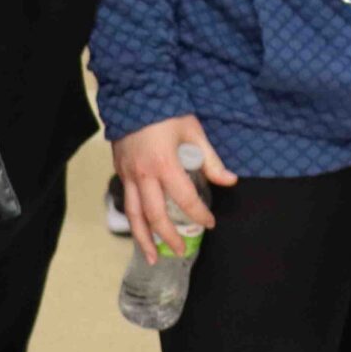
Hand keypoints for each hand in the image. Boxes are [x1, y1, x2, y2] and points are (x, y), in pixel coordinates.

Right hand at [110, 116, 236, 261]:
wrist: (135, 94)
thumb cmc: (167, 111)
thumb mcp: (193, 132)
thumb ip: (210, 160)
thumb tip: (230, 181)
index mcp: (165, 164)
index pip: (185, 199)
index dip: (199, 214)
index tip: (210, 223)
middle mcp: (144, 174)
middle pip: (155, 215)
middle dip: (169, 237)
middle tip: (181, 250)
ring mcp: (128, 174)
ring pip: (134, 215)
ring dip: (144, 239)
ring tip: (152, 257)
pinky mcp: (120, 171)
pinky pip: (128, 202)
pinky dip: (134, 220)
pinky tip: (142, 231)